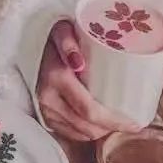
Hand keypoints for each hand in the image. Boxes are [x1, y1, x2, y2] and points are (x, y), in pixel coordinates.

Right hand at [36, 21, 136, 142]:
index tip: (135, 123)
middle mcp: (49, 99)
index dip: (114, 121)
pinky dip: (87, 132)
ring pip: (79, 133)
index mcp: (57, 78)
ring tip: (117, 123)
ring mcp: (45, 110)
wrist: (27, 44)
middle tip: (130, 123)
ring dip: (100, 132)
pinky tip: (100, 124)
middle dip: (111, 128)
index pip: (90, 110)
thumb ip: (68, 41)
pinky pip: (70, 133)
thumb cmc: (53, 36)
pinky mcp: (44, 116)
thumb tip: (78, 62)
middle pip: (87, 126)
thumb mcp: (62, 30)